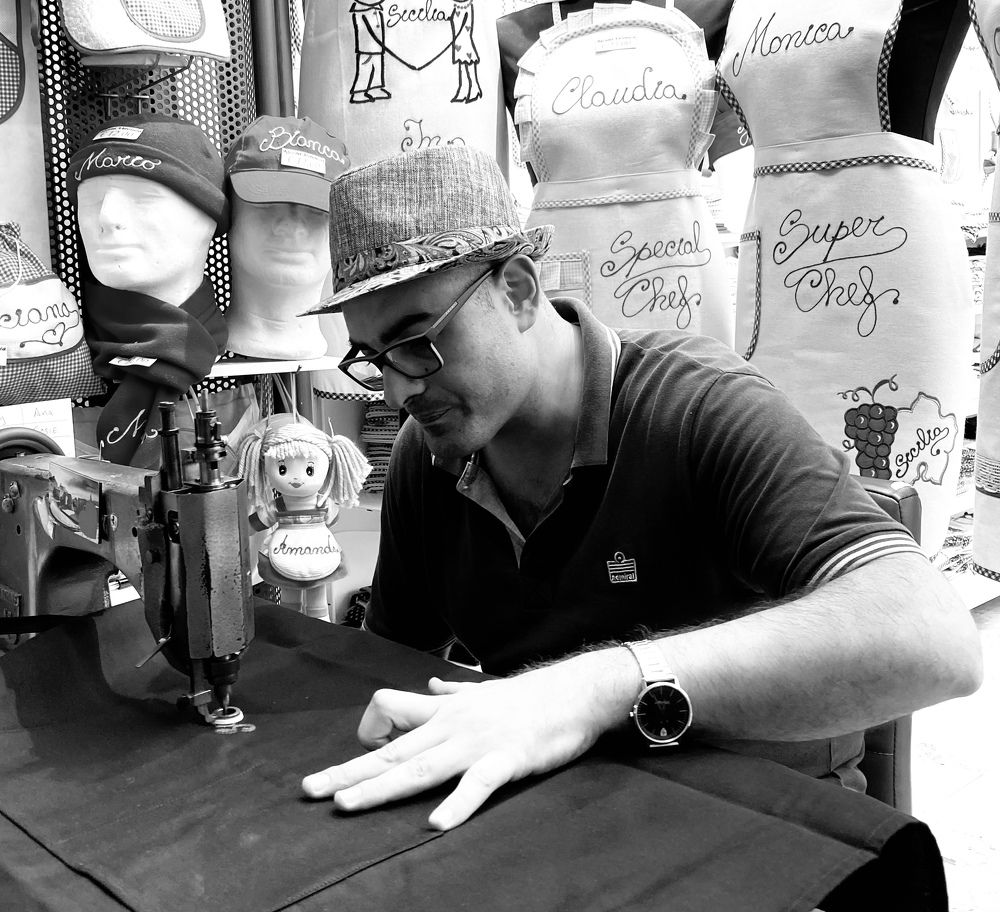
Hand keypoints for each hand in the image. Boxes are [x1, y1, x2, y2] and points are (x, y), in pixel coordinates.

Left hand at [301, 650, 637, 829]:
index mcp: (444, 712)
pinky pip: (476, 784)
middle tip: (310, 790)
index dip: (369, 734)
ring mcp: (476, 742)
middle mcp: (451, 726)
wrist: (574, 691)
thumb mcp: (482, 692)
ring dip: (381, 788)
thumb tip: (431, 689)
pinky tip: (435, 825)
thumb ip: (451, 694)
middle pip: (391, 750)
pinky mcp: (506, 759)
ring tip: (346, 806)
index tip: (357, 755)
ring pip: (419, 767)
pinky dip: (456, 804)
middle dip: (350, 771)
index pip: (390, 712)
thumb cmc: (528, 697)